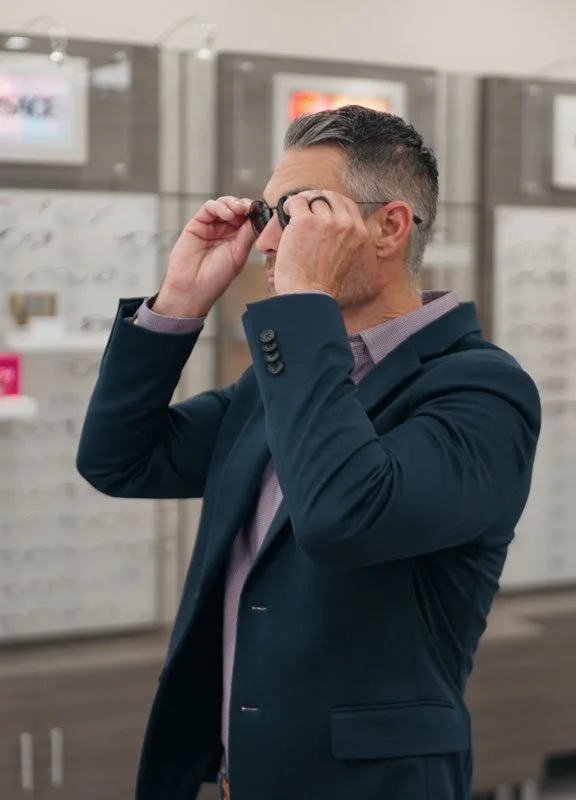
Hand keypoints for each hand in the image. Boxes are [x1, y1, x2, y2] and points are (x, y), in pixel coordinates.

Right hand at [154, 196, 254, 316]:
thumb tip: (260, 217)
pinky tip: (228, 214)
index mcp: (237, 239)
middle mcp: (224, 231)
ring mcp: (211, 226)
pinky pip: (209, 208)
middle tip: (249, 208)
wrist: (193, 288)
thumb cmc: (215, 278)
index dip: (254, 212)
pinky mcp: (197, 223)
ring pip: (224, 204)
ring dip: (233, 203)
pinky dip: (219, 206)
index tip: (261, 210)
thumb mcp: (238, 255)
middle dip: (245, 205)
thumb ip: (247, 235)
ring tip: (239, 210)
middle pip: (237, 208)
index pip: (248, 219)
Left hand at [273, 191, 367, 296]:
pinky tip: (286, 214)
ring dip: (301, 203)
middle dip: (316, 199)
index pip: (347, 203)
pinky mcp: (305, 221)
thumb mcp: (346, 256)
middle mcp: (346, 224)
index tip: (320, 207)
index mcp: (359, 232)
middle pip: (331, 196)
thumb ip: (344, 237)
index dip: (331, 202)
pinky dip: (289, 206)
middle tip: (304, 208)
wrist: (308, 294)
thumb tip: (330, 220)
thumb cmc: (322, 282)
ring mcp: (326, 221)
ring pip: (313, 198)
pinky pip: (296, 202)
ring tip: (293, 215)